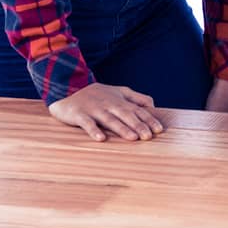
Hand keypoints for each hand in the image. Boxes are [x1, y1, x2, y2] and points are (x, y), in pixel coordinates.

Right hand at [47, 83, 164, 142]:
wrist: (67, 88)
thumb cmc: (96, 94)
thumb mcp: (118, 91)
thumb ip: (136, 98)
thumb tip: (153, 106)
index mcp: (120, 100)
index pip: (138, 110)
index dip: (149, 119)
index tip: (159, 130)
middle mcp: (109, 104)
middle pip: (126, 115)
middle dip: (138, 125)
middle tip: (148, 136)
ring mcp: (94, 109)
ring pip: (110, 120)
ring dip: (122, 129)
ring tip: (132, 138)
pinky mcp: (79, 114)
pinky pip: (87, 123)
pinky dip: (94, 130)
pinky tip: (101, 138)